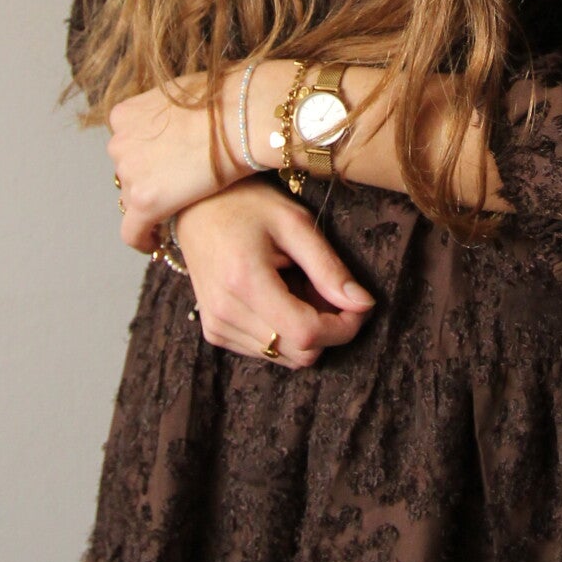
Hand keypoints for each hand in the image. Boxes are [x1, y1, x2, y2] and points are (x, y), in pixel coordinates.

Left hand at [106, 69, 258, 249]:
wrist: (241, 115)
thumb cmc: (224, 100)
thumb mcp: (181, 94)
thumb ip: (167, 115)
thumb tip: (179, 123)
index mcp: (125, 115)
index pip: (127, 145)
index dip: (146, 159)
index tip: (162, 169)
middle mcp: (120, 142)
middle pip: (128, 172)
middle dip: (150, 179)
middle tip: (178, 187)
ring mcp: (129, 173)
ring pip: (133, 201)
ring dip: (153, 205)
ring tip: (179, 210)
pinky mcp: (144, 202)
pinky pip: (133, 232)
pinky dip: (143, 240)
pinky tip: (157, 243)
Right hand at [169, 182, 374, 369]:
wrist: (197, 208)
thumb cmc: (247, 205)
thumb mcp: (295, 224)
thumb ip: (329, 268)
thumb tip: (364, 304)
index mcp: (245, 281)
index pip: (306, 333)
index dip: (343, 327)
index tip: (359, 305)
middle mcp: (225, 312)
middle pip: (299, 352)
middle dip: (327, 328)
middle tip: (329, 289)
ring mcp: (216, 325)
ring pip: (284, 356)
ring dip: (304, 330)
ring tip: (298, 287)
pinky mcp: (214, 332)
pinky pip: (266, 350)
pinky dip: (283, 332)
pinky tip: (279, 297)